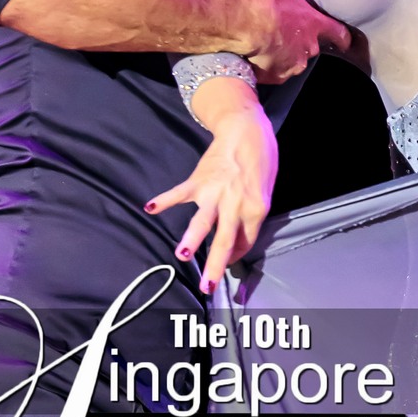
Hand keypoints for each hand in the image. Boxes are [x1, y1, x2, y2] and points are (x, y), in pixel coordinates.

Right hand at [145, 99, 278, 293]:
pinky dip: (165, 200)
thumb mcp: (266, 191)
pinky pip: (179, 193)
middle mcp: (235, 204)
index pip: (245, 241)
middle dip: (215, 265)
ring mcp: (214, 192)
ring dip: (191, 238)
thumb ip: (251, 215)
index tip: (226, 262)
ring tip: (182, 254)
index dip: (235, 255)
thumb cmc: (260, 161)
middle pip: (224, 240)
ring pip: (202, 221)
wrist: (247, 130)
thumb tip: (238, 238)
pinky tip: (151, 208)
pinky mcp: (198, 180)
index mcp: (256, 209)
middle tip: (207, 286)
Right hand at [240, 0, 347, 83]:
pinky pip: (272, 74)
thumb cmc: (261, 1)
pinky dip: (264, 69)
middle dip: (297, 43)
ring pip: (290, 62)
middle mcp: (308, 46)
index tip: (345, 42)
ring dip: (279, 57)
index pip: (336, 32)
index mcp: (313, 23)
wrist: (245, 23)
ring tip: (262, 47)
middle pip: (309, 48)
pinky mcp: (276, 76)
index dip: (341, 37)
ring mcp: (294, 64)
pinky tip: (252, 58)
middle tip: (279, 35)